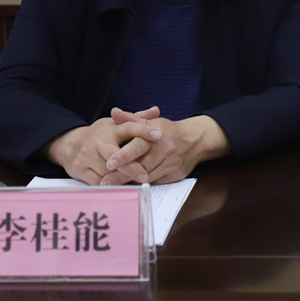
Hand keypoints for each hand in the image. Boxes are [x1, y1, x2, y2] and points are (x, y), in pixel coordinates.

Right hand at [45, 110, 161, 184]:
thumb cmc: (99, 135)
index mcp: (110, 128)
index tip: (158, 135)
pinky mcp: (79, 168)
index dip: (143, 130)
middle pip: (116, 155)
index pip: (129, 127)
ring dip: (122, 180)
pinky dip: (110, 186)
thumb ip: (136, 119)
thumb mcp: (115, 124)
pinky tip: (120, 188)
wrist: (69, 145)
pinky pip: (98, 182)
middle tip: (145, 176)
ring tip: (136, 186)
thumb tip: (156, 110)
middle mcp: (98, 140)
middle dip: (131, 167)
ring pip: (107, 172)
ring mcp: (87, 154)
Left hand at [102, 110, 230, 184]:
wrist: (195, 139)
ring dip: (130, 182)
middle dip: (121, 175)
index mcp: (156, 136)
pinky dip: (142, 184)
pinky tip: (130, 187)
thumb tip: (114, 112)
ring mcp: (171, 164)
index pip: (137, 146)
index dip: (123, 156)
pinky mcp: (175, 176)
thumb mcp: (150, 122)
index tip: (109, 163)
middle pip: (140, 166)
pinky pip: (155, 182)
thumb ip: (130, 119)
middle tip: (104, 182)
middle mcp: (164, 150)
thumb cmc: (167, 130)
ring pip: (147, 177)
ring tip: (112, 188)